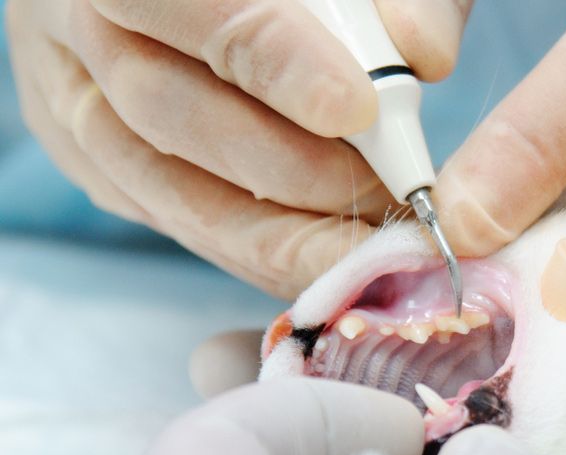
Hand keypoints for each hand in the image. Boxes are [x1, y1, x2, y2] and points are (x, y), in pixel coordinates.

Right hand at [6, 0, 470, 299]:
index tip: (359, 107)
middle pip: (163, 109)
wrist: (215, 8)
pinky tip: (317, 248)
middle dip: (286, 165)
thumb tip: (426, 57)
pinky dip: (252, 242)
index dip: (271, 62)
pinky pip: (168, 219)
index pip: (182, 3)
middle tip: (381, 189)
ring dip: (274, 226)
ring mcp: (68, 104)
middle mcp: (68, 27)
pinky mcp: (91, 163)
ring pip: (162, 186)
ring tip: (363, 235)